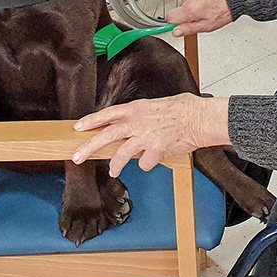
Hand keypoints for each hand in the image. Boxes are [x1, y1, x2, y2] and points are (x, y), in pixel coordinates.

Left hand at [72, 94, 230, 176]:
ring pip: (122, 155)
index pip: (108, 114)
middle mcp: (137, 122)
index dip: (91, 121)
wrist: (199, 118)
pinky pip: (145, 163)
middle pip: (106, 136)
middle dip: (89, 147)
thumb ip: (142, 117)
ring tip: (113, 171)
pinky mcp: (155, 152)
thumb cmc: (184, 109)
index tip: (79, 126)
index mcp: (136, 108)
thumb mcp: (157, 106)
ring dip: (116, 165)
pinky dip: (149, 163)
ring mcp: (145, 138)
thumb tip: (133, 126)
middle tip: (76, 156)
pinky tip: (156, 158)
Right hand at [167, 0, 232, 36]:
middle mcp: (188, 0)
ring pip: (183, 8)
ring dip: (190, 13)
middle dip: (183, 19)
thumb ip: (189, 29)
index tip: (180, 29)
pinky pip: (189, 2)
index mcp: (189, 9)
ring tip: (204, 15)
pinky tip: (205, 9)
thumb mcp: (207, 26)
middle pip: (176, 13)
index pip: (169, 18)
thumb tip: (176, 32)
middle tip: (197, 23)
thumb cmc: (223, 12)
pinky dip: (195, 7)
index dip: (174, 25)